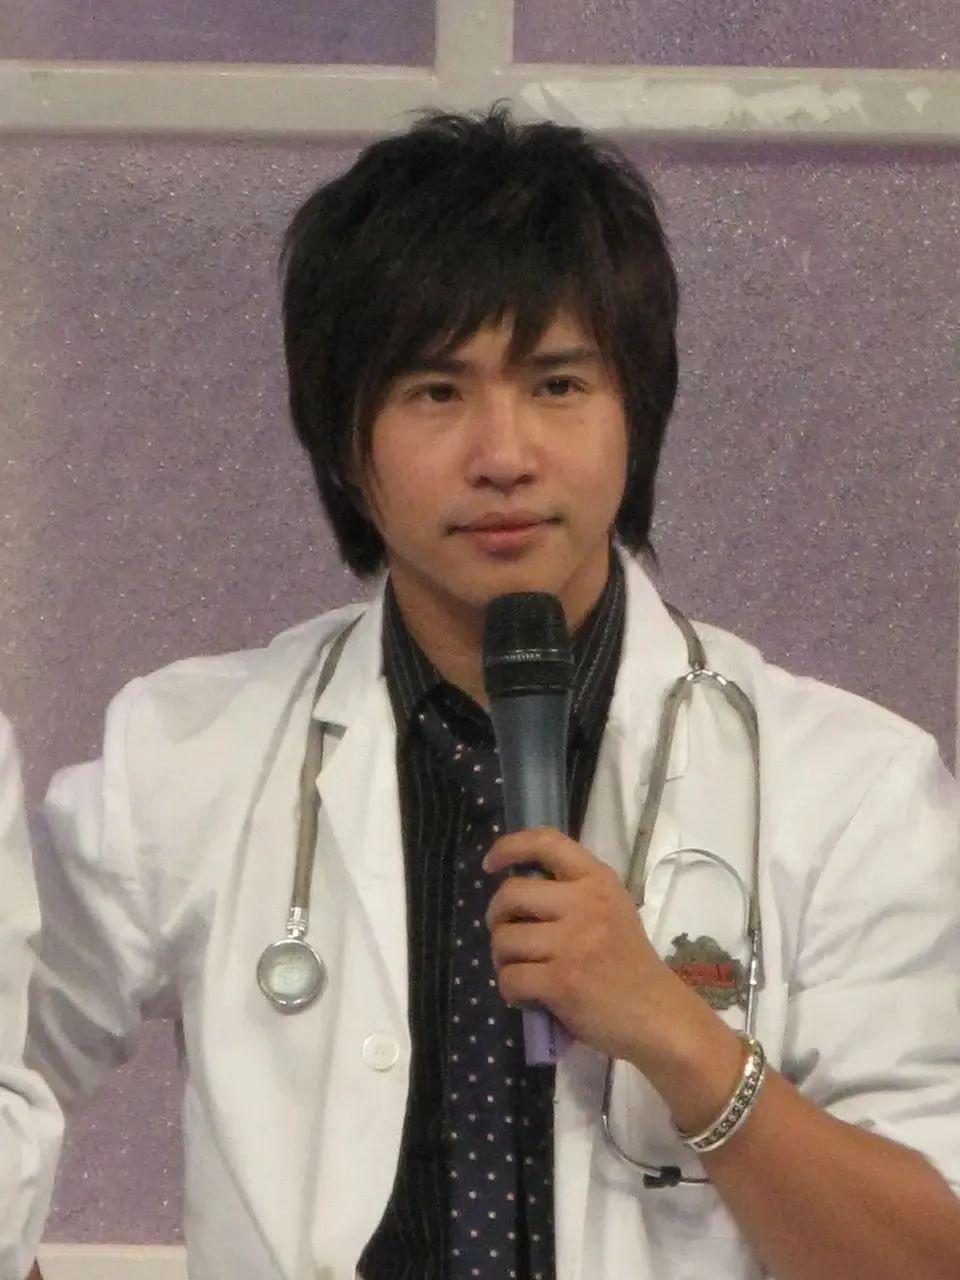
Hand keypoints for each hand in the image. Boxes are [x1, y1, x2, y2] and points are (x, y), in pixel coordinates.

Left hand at [483, 826, 700, 1068]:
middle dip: (496, 917)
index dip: (510, 847)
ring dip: (502, 958)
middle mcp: (586, 904)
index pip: (547, 842)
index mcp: (598, 880)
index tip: (490, 865)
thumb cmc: (628, 962)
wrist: (658, 1014)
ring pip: (504, 939)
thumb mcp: (611, 909)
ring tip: (521, 969)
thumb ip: (573, 892)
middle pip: (511, 893)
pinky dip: (510, 990)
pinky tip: (528, 996)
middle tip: (507, 934)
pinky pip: (510, 978)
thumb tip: (514, 891)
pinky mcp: (562, 982)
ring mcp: (573, 943)